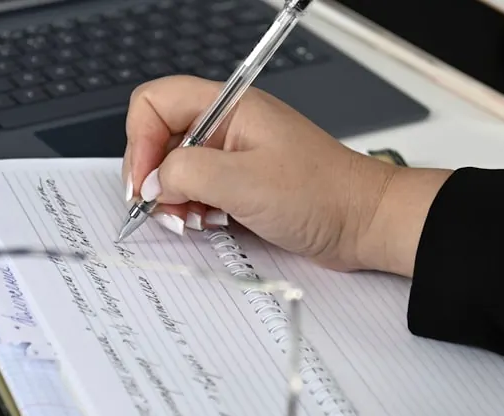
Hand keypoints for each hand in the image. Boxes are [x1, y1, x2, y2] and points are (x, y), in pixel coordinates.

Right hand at [122, 76, 450, 275]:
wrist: (363, 224)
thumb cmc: (321, 195)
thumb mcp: (242, 182)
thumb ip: (187, 173)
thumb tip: (153, 181)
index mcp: (228, 107)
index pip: (156, 103)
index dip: (140, 141)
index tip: (145, 183)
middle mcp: (227, 127)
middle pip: (162, 140)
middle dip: (158, 178)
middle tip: (168, 208)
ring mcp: (234, 157)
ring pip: (178, 172)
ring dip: (177, 201)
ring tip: (197, 220)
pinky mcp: (241, 186)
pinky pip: (200, 194)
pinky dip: (196, 212)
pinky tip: (213, 225)